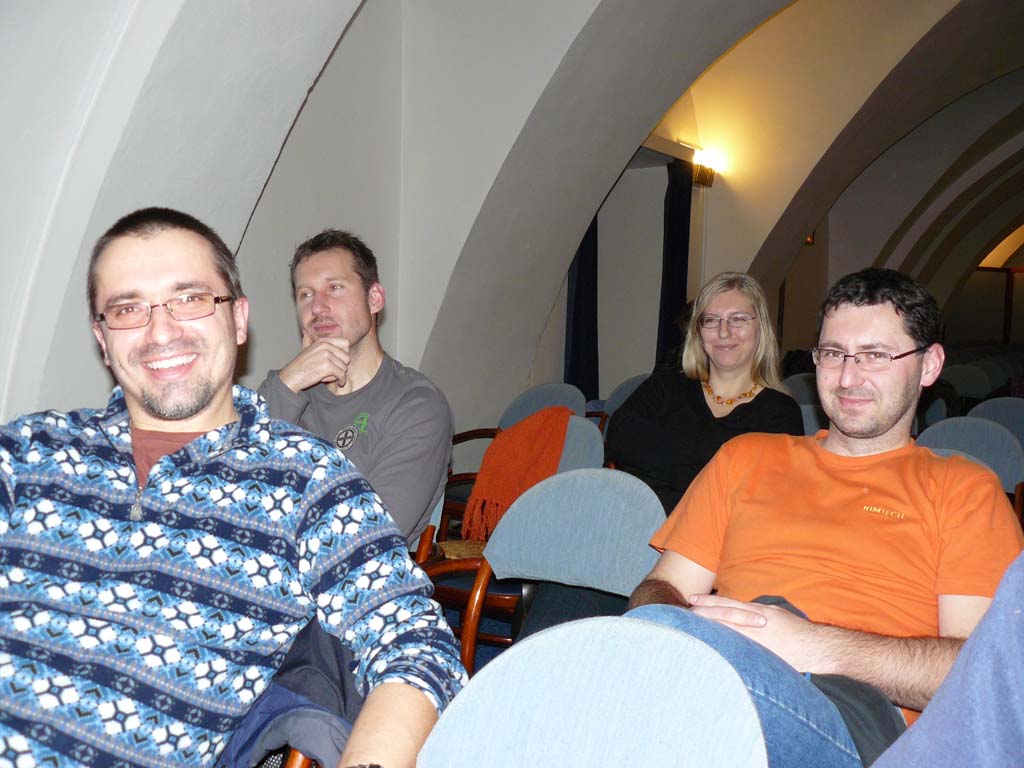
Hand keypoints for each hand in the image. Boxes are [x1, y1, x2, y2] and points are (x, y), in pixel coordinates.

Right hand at [279, 336, 350, 391]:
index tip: (339, 361)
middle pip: (347, 357)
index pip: (345, 342)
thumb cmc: (299, 366)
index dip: (345, 353)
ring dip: (340, 375)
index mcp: (323, 341)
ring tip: (331, 376)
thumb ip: (308, 340)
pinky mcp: (327, 366)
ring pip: (344, 367)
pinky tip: (338, 382)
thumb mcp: (305, 349)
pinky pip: (342, 375)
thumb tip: (305, 332)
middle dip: (342, 366)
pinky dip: (341, 380)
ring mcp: (326, 355)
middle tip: (335, 371)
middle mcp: (325, 346)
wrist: (291, 377)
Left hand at [689, 594, 832, 672]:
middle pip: (721, 618)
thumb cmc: (797, 630)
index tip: (692, 600)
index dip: (708, 602)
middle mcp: (755, 625)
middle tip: (683, 614)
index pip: (727, 604)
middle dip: (702, 616)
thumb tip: (738, 612)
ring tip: (689, 631)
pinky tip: (708, 652)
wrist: (817, 648)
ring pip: (726, 635)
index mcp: (757, 612)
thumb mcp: (775, 613)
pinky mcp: (761, 657)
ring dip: (708, 632)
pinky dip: (722, 650)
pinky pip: (737, 653)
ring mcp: (757, 642)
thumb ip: (755, 612)